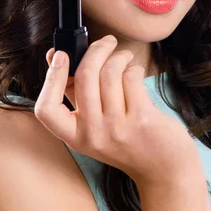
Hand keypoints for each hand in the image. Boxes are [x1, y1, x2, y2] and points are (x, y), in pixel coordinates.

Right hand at [34, 35, 197, 188]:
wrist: (164, 168)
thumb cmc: (128, 139)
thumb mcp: (95, 124)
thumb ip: (76, 94)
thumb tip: (56, 56)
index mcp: (75, 136)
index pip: (46, 109)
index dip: (51, 78)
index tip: (60, 55)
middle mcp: (93, 134)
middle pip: (85, 77)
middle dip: (96, 50)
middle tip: (106, 42)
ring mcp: (117, 128)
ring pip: (110, 73)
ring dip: (119, 56)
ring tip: (125, 57)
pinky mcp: (142, 119)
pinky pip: (131, 77)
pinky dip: (134, 68)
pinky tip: (136, 72)